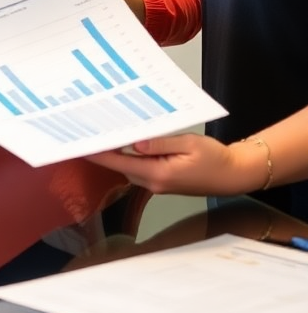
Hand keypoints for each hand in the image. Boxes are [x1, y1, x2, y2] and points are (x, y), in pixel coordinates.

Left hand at [89, 133, 263, 196]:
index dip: (97, 152)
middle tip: (88, 128)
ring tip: (104, 130)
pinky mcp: (161, 181)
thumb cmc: (215, 158)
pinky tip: (127, 141)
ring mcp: (156, 184)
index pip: (118, 162)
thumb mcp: (188, 143)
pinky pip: (138, 167)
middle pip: (119, 164)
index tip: (80, 142)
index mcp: (158, 174)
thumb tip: (135, 142)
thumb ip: (159, 143)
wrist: (234, 174)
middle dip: (103, 148)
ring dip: (115, 151)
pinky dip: (129, 155)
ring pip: (127, 166)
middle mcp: (153, 183)